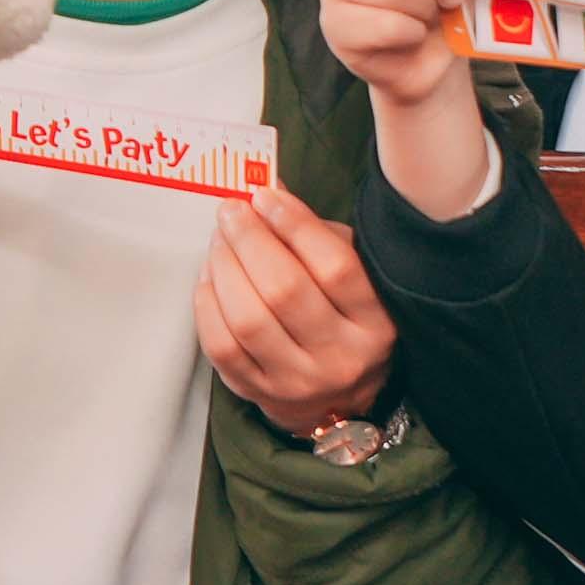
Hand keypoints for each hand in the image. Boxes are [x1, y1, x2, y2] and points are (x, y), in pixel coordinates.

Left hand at [195, 184, 397, 435]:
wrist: (337, 395)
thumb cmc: (340, 315)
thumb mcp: (348, 272)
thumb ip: (313, 234)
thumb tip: (267, 189)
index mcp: (376, 321)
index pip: (336, 267)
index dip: (295, 225)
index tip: (265, 196)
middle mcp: (341, 357)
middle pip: (285, 290)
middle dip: (250, 240)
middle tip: (231, 210)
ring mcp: (298, 382)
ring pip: (249, 320)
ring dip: (225, 268)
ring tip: (219, 240)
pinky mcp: (259, 394)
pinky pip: (222, 346)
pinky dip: (208, 304)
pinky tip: (210, 278)